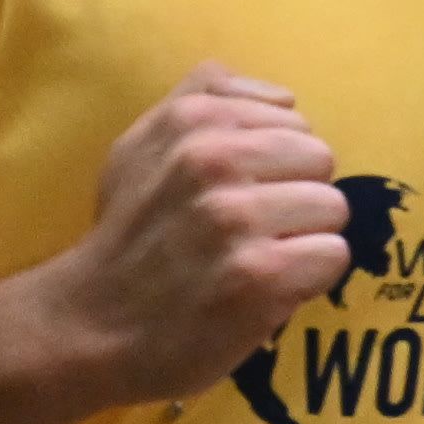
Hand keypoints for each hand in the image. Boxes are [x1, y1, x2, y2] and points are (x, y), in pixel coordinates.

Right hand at [39, 66, 351, 405]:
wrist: (91, 326)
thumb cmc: (125, 237)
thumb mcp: (138, 146)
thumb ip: (201, 100)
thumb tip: (284, 98)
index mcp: (191, 119)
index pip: (292, 120)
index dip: (272, 162)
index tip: (237, 194)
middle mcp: (214, 160)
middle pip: (319, 159)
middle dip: (295, 195)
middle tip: (251, 231)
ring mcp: (239, 218)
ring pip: (332, 208)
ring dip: (304, 239)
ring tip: (257, 259)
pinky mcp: (262, 275)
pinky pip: (332, 255)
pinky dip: (308, 279)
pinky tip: (266, 289)